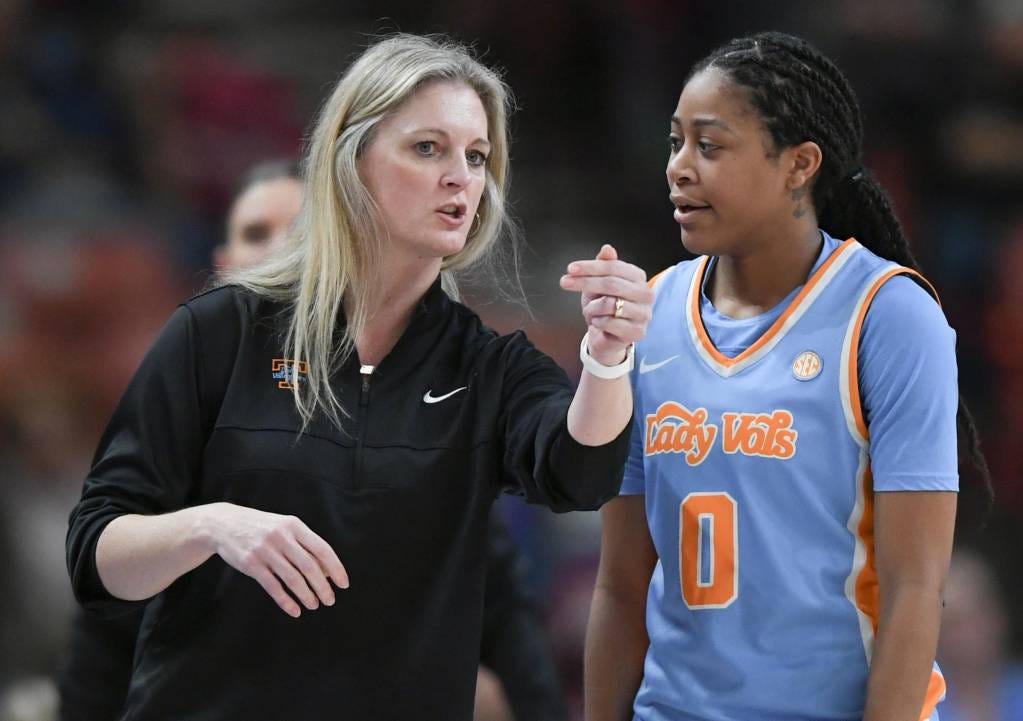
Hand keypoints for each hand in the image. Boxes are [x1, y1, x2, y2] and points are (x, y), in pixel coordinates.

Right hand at [203, 502, 348, 617]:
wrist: (224, 524)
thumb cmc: (262, 528)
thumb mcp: (284, 527)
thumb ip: (305, 545)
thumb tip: (327, 571)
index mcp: (294, 526)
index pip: (322, 549)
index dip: (336, 568)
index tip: (343, 584)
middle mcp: (282, 537)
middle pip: (310, 567)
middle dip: (323, 587)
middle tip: (330, 600)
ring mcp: (266, 551)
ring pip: (293, 579)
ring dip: (307, 595)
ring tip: (315, 605)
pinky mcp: (251, 564)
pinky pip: (273, 587)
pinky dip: (286, 601)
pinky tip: (295, 610)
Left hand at [560, 244, 652, 365]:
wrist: (606, 337)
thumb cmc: (602, 307)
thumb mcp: (599, 283)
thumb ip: (604, 265)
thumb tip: (607, 248)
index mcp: (638, 277)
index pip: (613, 267)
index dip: (590, 267)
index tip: (570, 269)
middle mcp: (645, 294)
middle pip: (611, 283)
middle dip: (585, 282)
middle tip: (564, 282)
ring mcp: (644, 314)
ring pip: (609, 304)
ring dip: (591, 308)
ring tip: (590, 311)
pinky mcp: (637, 332)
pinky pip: (610, 322)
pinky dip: (597, 322)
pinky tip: (598, 323)